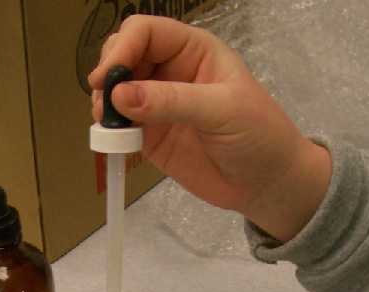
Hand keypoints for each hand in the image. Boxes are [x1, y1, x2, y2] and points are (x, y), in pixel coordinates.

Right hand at [89, 16, 331, 242]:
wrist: (264, 183)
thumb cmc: (257, 135)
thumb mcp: (222, 110)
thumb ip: (172, 101)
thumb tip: (119, 95)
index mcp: (192, 50)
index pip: (146, 32)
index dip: (122, 48)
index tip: (107, 79)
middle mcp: (169, 72)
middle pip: (124, 55)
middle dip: (109, 73)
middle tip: (104, 103)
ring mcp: (156, 105)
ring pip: (116, 90)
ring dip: (104, 102)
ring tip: (107, 122)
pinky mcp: (149, 136)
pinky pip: (120, 124)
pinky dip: (109, 128)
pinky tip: (112, 138)